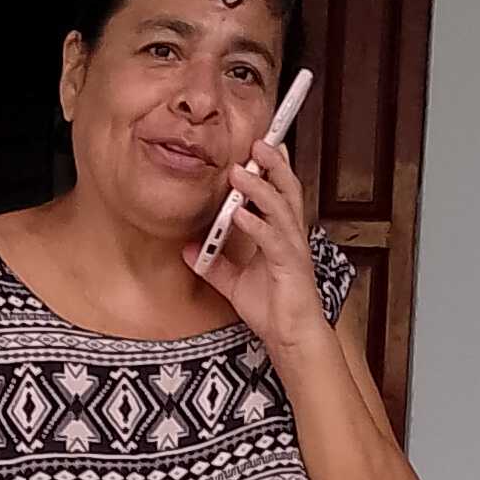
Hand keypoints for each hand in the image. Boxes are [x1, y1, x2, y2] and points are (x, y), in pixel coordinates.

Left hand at [192, 132, 322, 359]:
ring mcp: (292, 249)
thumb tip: (187, 249)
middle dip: (272, 163)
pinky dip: (256, 224)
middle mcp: (290, 235)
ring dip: (259, 187)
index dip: (273, 168)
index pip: (279, 192)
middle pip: (286, 189)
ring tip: (240, 170)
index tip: (260, 145)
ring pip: (280, 207)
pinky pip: (272, 239)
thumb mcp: (233, 282)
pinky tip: (240, 213)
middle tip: (257, 141)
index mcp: (281, 234)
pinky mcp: (290, 266)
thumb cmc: (271, 309)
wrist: (290, 338)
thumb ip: (213, 263)